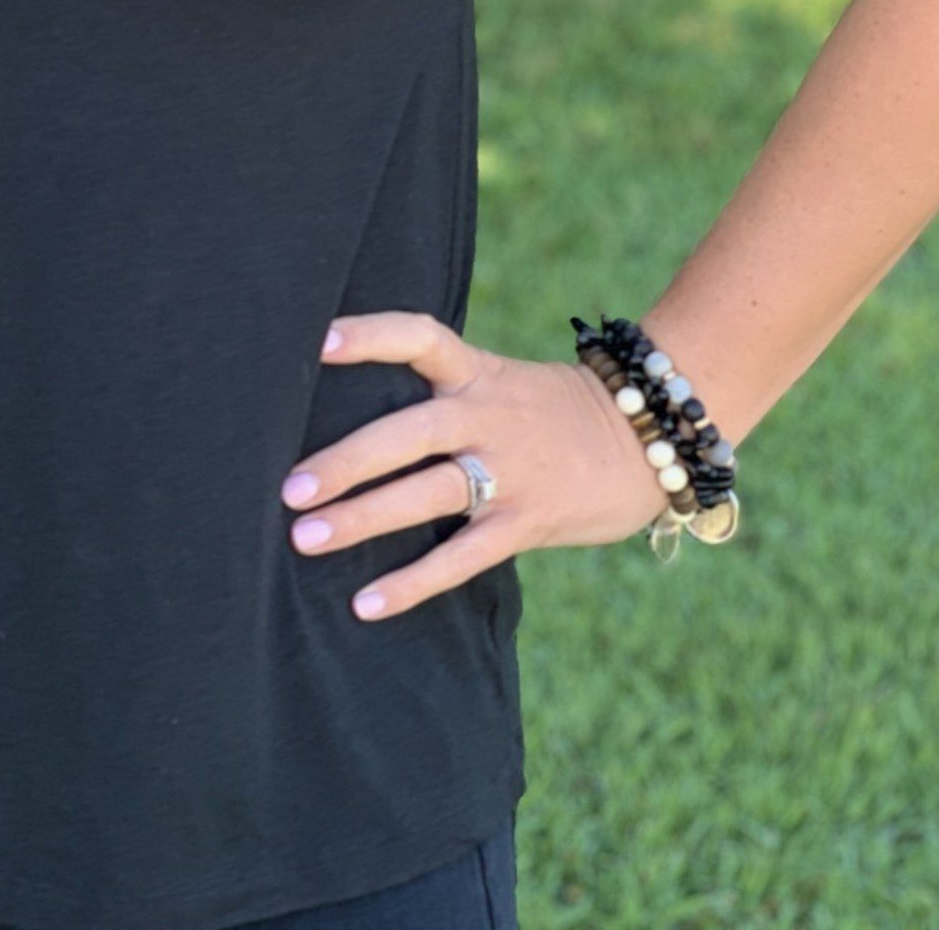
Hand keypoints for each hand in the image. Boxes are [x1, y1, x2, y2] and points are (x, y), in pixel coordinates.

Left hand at [278, 308, 668, 620]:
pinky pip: (462, 557)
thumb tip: (350, 413)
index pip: (419, 336)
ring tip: (305, 539)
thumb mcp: (499, 382)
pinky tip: (365, 604)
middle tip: (290, 486)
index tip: (318, 341)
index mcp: (478, 372)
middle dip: (347, 459)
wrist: (648, 441)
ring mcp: (510, 470)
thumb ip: (442, 392)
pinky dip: (412, 582)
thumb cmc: (551, 412)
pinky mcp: (529, 522)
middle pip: (409, 432)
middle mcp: (488, 416)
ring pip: (428, 494)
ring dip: (363, 518)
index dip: (371, 335)